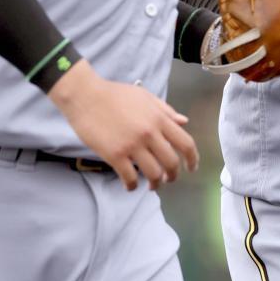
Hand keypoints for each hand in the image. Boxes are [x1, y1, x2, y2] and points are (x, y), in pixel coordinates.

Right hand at [48, 60, 198, 191]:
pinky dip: (132, 186)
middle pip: (171, 162)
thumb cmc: (115, 94)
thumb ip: (166, 111)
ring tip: (153, 185)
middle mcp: (150, 133)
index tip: (192, 167)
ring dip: (156, 184)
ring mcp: (132, 145)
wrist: (87, 96)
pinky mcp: (115, 155)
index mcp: (159, 118)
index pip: (185, 143)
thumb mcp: (145, 97)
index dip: (193, 159)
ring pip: (153, 173)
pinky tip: (130, 185)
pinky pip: (130, 177)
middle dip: (173, 175)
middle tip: (169, 179)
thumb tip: (184, 122)